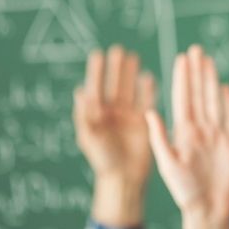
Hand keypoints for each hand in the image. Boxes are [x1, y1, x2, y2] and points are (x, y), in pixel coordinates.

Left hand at [73, 45, 155, 225]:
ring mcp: (129, 117)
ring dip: (131, 75)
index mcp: (96, 116)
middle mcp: (112, 113)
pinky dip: (148, 90)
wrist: (124, 179)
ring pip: (130, 90)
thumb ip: (85, 115)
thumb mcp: (89, 138)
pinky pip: (146, 102)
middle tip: (118, 50)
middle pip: (114, 85)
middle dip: (116, 68)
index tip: (98, 55)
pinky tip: (148, 77)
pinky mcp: (143, 123)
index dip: (96, 72)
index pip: (96, 88)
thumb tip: (80, 91)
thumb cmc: (102, 160)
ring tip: (133, 57)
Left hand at [146, 45, 228, 228]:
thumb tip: (148, 112)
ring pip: (213, 101)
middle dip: (196, 72)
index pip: (182, 98)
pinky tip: (225, 87)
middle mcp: (199, 130)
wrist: (210, 211)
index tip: (180, 58)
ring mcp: (216, 135)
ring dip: (211, 80)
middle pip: (198, 94)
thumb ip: (159, 138)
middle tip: (195, 49)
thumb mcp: (168, 164)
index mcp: (182, 133)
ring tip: (208, 61)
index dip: (182, 78)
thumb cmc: (185, 192)